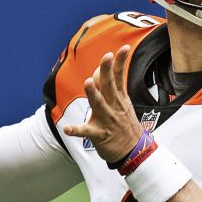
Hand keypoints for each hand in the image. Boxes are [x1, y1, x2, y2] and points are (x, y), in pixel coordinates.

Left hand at [62, 45, 141, 162]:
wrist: (134, 152)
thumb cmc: (126, 126)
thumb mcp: (125, 105)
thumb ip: (114, 89)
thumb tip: (103, 71)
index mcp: (119, 99)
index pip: (119, 77)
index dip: (119, 63)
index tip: (121, 49)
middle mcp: (113, 107)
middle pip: (109, 85)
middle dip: (107, 70)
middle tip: (106, 57)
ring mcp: (106, 120)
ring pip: (99, 104)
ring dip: (93, 94)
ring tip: (87, 83)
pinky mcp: (99, 135)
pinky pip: (86, 131)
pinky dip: (76, 130)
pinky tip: (67, 129)